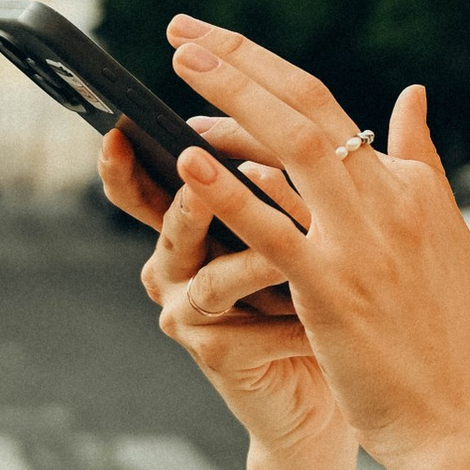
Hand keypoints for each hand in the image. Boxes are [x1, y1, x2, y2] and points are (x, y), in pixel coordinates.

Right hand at [100, 121, 346, 469]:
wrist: (333, 370)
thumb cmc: (319, 284)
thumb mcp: (310, 219)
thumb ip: (305, 166)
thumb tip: (349, 98)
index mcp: (189, 224)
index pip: (149, 183)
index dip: (126, 160)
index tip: (119, 128)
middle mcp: (177, 265)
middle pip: (171, 226)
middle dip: (187, 200)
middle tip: (194, 170)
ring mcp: (190, 313)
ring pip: (211, 281)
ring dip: (250, 263)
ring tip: (280, 256)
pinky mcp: (216, 355)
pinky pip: (248, 331)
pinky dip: (287, 319)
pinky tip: (319, 316)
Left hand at [163, 20, 469, 469]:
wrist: (455, 420)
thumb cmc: (444, 337)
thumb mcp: (446, 235)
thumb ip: (421, 161)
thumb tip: (412, 93)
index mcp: (411, 185)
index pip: (329, 105)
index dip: (265, 70)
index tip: (218, 46)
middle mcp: (390, 201)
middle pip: (307, 105)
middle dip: (238, 60)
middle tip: (180, 31)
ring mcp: (362, 243)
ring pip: (292, 146)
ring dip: (231, 98)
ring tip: (178, 67)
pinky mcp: (333, 290)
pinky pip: (272, 230)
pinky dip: (231, 191)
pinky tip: (189, 162)